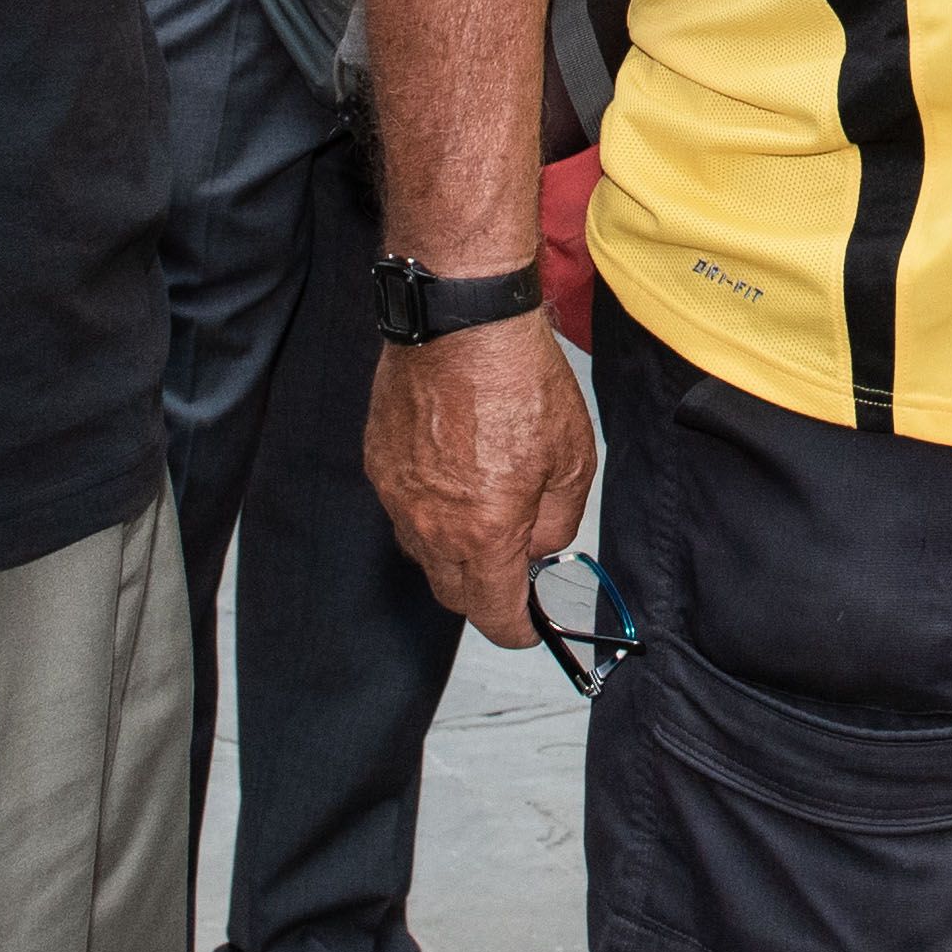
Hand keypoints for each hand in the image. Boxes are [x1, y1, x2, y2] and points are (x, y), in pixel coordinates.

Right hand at [360, 310, 593, 644]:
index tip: (526, 628)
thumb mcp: (572, 459)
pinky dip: (429, 510)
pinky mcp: (379, 463)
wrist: (462, 322)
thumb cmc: (519, 381)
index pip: (492, 612)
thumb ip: (555, 521)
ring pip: (423, 552)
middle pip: (453, 591)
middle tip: (512, 569)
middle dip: (485, 593)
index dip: (514, 629)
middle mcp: (431, 525)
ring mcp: (398, 495)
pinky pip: (403, 509)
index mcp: (484, 533)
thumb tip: (539, 547)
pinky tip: (453, 477)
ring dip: (453, 552)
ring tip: (485, 515)